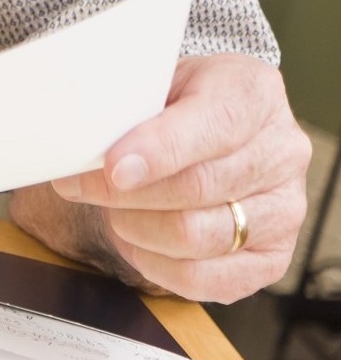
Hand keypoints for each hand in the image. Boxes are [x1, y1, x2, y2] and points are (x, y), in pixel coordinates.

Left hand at [26, 54, 311, 301]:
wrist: (204, 125)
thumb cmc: (171, 101)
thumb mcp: (151, 80)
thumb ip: (125, 105)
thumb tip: (74, 138)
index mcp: (253, 93)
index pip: (213, 127)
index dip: (159, 150)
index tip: (113, 167)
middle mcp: (282, 152)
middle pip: (198, 187)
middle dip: (125, 193)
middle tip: (79, 186)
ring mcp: (284, 209)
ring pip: (198, 236)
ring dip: (136, 227)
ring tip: (111, 209)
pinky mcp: (271, 259)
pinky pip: (206, 279)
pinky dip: (156, 264)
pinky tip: (134, 240)